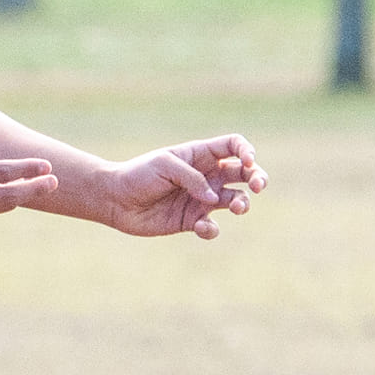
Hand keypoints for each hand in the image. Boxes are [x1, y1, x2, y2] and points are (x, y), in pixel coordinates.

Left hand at [106, 136, 268, 240]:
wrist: (116, 200)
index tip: (248, 161)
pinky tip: (200, 227)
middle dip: (258, 178)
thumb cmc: (138, 175)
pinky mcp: (192, 221)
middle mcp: (207, 176)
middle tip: (258, 186)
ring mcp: (201, 199)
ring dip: (242, 203)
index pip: (234, 146)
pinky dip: (211, 228)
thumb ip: (192, 178)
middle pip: (244, 174)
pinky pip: (211, 226)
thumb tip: (213, 197)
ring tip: (236, 207)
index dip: (247, 151)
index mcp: (201, 155)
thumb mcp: (164, 166)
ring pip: (235, 200)